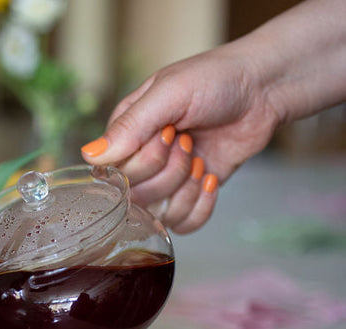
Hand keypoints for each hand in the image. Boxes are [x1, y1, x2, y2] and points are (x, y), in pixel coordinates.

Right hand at [80, 44, 281, 232]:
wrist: (265, 88)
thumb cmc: (215, 79)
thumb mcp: (169, 93)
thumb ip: (130, 126)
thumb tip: (89, 156)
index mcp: (125, 134)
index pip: (114, 173)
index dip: (144, 161)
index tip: (170, 132)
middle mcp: (140, 160)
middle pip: (136, 196)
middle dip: (170, 171)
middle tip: (188, 140)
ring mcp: (167, 179)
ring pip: (159, 213)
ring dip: (186, 188)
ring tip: (201, 158)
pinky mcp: (192, 193)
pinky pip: (183, 224)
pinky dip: (200, 207)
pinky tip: (210, 178)